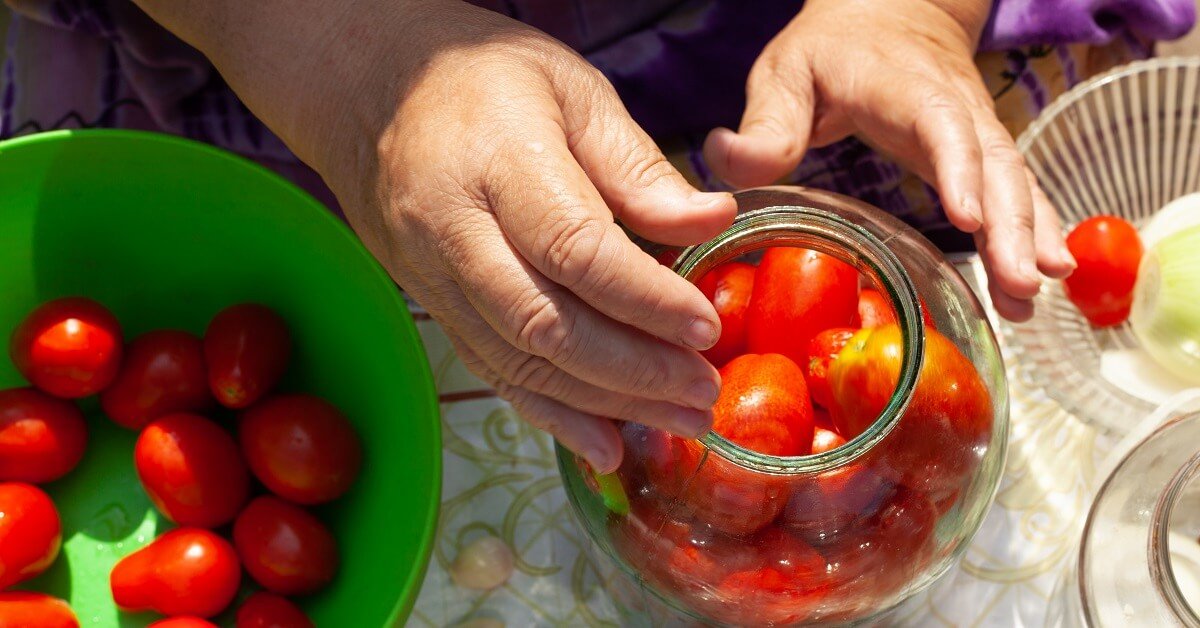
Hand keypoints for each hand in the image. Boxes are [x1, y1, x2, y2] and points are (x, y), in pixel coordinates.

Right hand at [132, 0, 737, 471]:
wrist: (364, 88)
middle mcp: (452, 229)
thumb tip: (711, 222)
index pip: (574, 248)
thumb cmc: (480, 75)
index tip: (704, 327)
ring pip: (520, 361)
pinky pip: (492, 371)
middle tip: (705, 392)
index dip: (644, 297)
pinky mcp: (431, 305)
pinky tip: (605, 444)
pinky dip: (552, 414)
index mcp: (495, 159)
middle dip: (634, 371)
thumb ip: (637, 166)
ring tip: (680, 423)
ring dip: (606, 404)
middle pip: (545, 323)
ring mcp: (432, 276)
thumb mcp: (571, 89)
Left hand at [704, 0, 1075, 320]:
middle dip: (1011, 226)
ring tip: (1033, 296)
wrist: (888, 11)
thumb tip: (726, 158)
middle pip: (994, 165)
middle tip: (1019, 285)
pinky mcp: (982, 154)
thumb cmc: (831, 49)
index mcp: (906, 89)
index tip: (968, 220)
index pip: (942, 127)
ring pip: (1015, 182)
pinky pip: (1017, 191)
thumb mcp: (786, 73)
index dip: (958, 171)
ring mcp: (977, 132)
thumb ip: (765, 122)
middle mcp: (956, 110)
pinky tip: (1044, 279)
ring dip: (1030, 238)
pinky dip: (1034, 232)